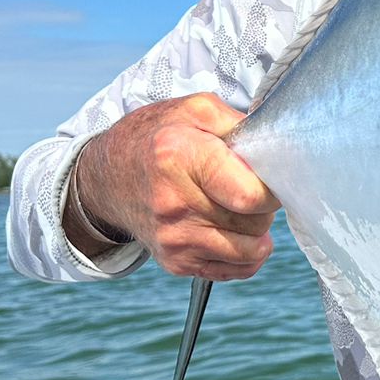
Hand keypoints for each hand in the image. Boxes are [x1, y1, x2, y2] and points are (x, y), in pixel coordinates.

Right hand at [71, 93, 279, 279]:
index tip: (265, 176)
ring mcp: (173, 239)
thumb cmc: (157, 140)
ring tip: (238, 207)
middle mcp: (173, 204)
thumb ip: (237, 123)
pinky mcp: (176, 262)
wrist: (106, 179)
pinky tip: (234, 230)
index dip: (270, 188)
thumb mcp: (193, 110)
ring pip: (250, 250)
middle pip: (255, 222)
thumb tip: (272, 150)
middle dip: (264, 206)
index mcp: (179, 158)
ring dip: (256, 230)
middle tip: (248, 187)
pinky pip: (236, 270)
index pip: (251, 197)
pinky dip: (245, 253)